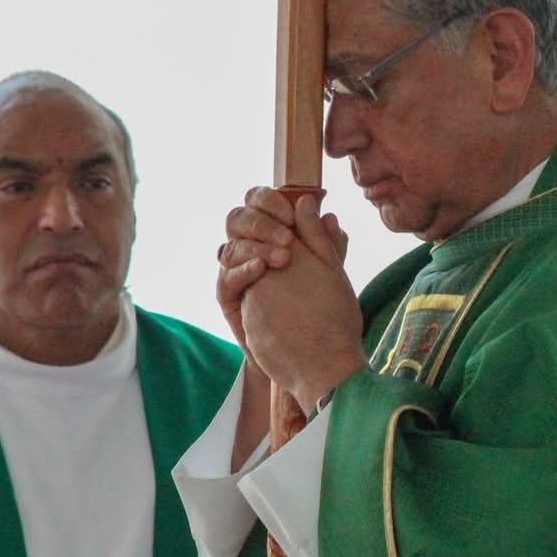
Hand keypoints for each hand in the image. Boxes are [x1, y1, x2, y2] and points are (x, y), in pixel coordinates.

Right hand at [238, 194, 364, 412]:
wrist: (313, 356)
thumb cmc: (324, 311)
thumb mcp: (331, 273)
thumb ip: (327, 244)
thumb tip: (326, 212)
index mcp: (273, 234)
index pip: (259, 202)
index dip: (269, 200)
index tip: (291, 214)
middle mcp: (251, 249)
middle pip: (237, 218)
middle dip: (260, 221)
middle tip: (287, 239)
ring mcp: (237, 273)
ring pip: (229, 245)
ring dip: (255, 245)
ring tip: (283, 258)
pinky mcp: (230, 298)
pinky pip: (225, 278)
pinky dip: (242, 269)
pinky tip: (261, 269)